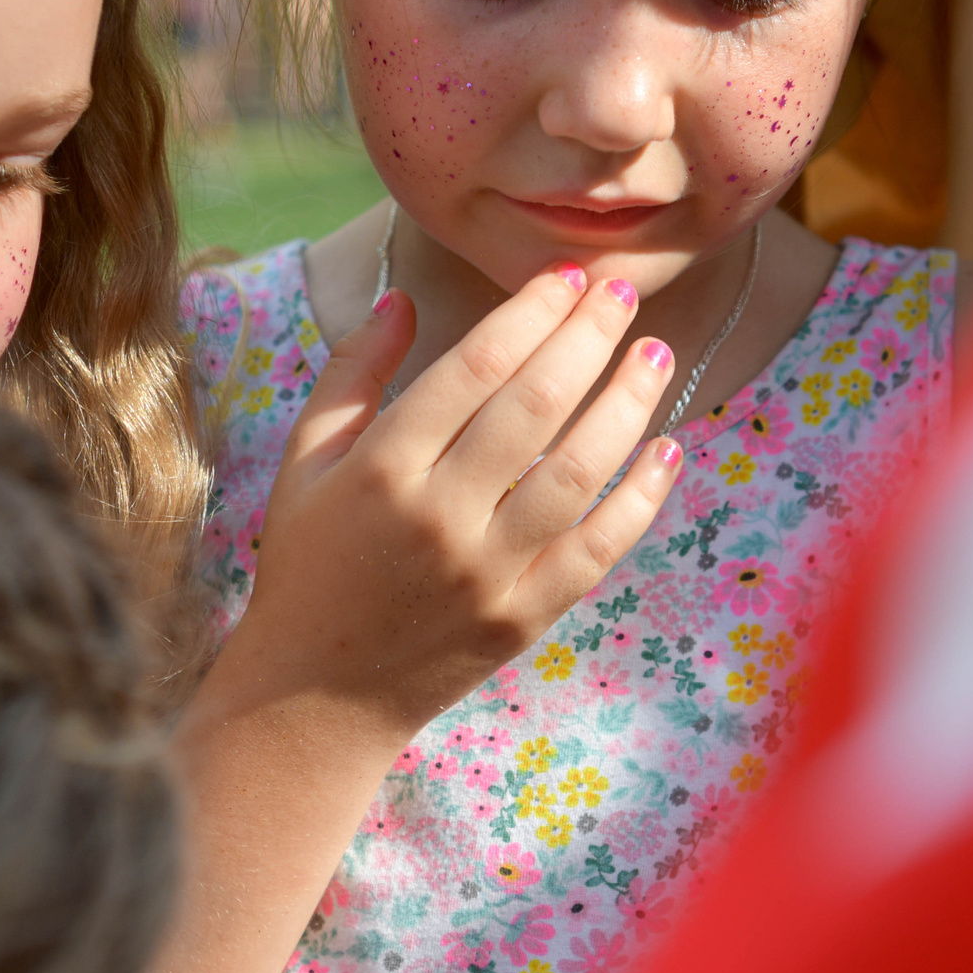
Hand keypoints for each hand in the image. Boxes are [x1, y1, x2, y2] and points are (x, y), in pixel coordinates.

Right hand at [236, 261, 679, 733]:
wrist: (315, 697)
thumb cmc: (309, 562)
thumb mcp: (303, 459)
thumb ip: (353, 372)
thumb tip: (406, 296)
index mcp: (382, 466)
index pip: (476, 366)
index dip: (531, 311)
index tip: (568, 275)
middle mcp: (439, 515)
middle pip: (536, 405)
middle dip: (588, 336)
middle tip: (622, 290)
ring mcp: (488, 570)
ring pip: (579, 470)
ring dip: (629, 403)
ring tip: (656, 351)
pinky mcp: (524, 616)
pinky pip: (598, 548)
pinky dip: (641, 497)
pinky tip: (668, 449)